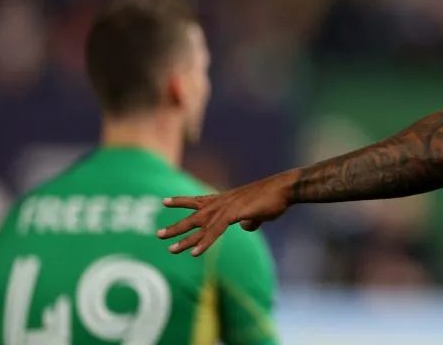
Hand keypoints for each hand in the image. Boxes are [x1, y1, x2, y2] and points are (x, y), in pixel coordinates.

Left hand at [157, 171, 292, 255]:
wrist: (284, 189)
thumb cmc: (274, 198)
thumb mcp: (258, 211)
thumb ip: (250, 220)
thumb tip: (246, 227)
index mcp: (226, 200)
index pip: (198, 200)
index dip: (181, 201)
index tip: (164, 201)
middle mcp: (222, 202)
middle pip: (194, 216)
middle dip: (176, 226)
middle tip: (158, 234)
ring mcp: (227, 208)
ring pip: (200, 225)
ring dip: (184, 238)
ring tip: (169, 248)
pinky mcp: (234, 214)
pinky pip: (214, 231)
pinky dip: (204, 243)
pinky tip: (194, 253)